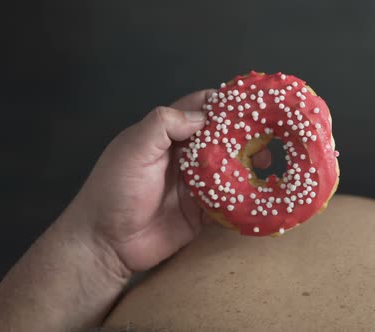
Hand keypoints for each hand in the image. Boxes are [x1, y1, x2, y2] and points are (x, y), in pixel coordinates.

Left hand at [71, 90, 271, 273]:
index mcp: (166, 135)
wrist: (106, 243)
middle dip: (244, 135)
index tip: (251, 102)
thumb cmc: (114, 190)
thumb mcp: (133, 149)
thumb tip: (203, 115)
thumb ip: (163, 125)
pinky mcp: (201, 212)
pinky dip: (243, 197)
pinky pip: (227, 201)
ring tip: (267, 165)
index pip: (199, 109)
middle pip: (220, 138)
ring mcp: (194, 185)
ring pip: (228, 168)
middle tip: (267, 139)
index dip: (223, 103)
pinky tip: (260, 192)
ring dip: (247, 165)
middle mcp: (184, 156)